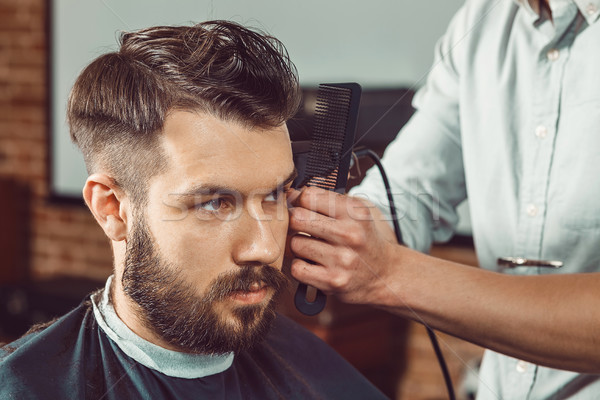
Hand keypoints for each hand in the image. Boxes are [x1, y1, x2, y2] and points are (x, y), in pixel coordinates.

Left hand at [287, 186, 399, 304]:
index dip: (298, 200)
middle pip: (298, 218)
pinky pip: (297, 268)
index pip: (309, 196)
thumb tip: (289, 193)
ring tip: (312, 248)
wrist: (385, 274)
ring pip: (295, 244)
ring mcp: (341, 260)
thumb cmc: (364, 239)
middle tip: (301, 227)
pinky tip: (312, 264)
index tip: (300, 206)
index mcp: (355, 212)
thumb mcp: (356, 212)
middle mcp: (350, 234)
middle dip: (295, 222)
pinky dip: (300, 266)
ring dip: (298, 246)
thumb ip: (327, 199)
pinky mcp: (332, 281)